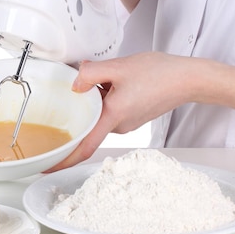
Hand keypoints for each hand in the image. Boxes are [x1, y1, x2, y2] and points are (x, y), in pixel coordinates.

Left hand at [45, 52, 195, 171]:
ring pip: (100, 114)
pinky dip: (107, 97)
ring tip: (106, 76)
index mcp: (113, 117)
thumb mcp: (119, 67)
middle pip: (89, 123)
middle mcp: (119, 126)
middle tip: (79, 85)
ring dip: (96, 97)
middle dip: (81, 107)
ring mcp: (127, 124)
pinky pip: (111, 110)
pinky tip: (116, 81)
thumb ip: (91, 73)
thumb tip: (74, 84)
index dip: (63, 159)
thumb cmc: (160, 74)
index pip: (84, 146)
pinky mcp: (133, 117)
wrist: (188, 79)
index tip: (46, 166)